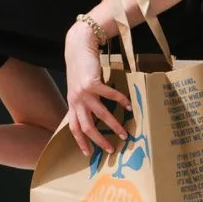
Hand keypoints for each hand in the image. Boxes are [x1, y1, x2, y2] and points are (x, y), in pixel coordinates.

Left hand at [63, 23, 129, 155]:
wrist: (78, 47)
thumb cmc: (81, 68)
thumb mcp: (79, 88)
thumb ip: (85, 101)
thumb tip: (95, 114)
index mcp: (73, 104)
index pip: (74, 128)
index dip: (80, 141)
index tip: (88, 153)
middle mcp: (76, 101)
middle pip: (87, 126)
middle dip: (99, 140)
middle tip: (111, 149)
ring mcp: (83, 92)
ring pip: (100, 114)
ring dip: (113, 125)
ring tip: (124, 133)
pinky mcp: (92, 82)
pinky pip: (109, 95)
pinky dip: (120, 101)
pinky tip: (129, 106)